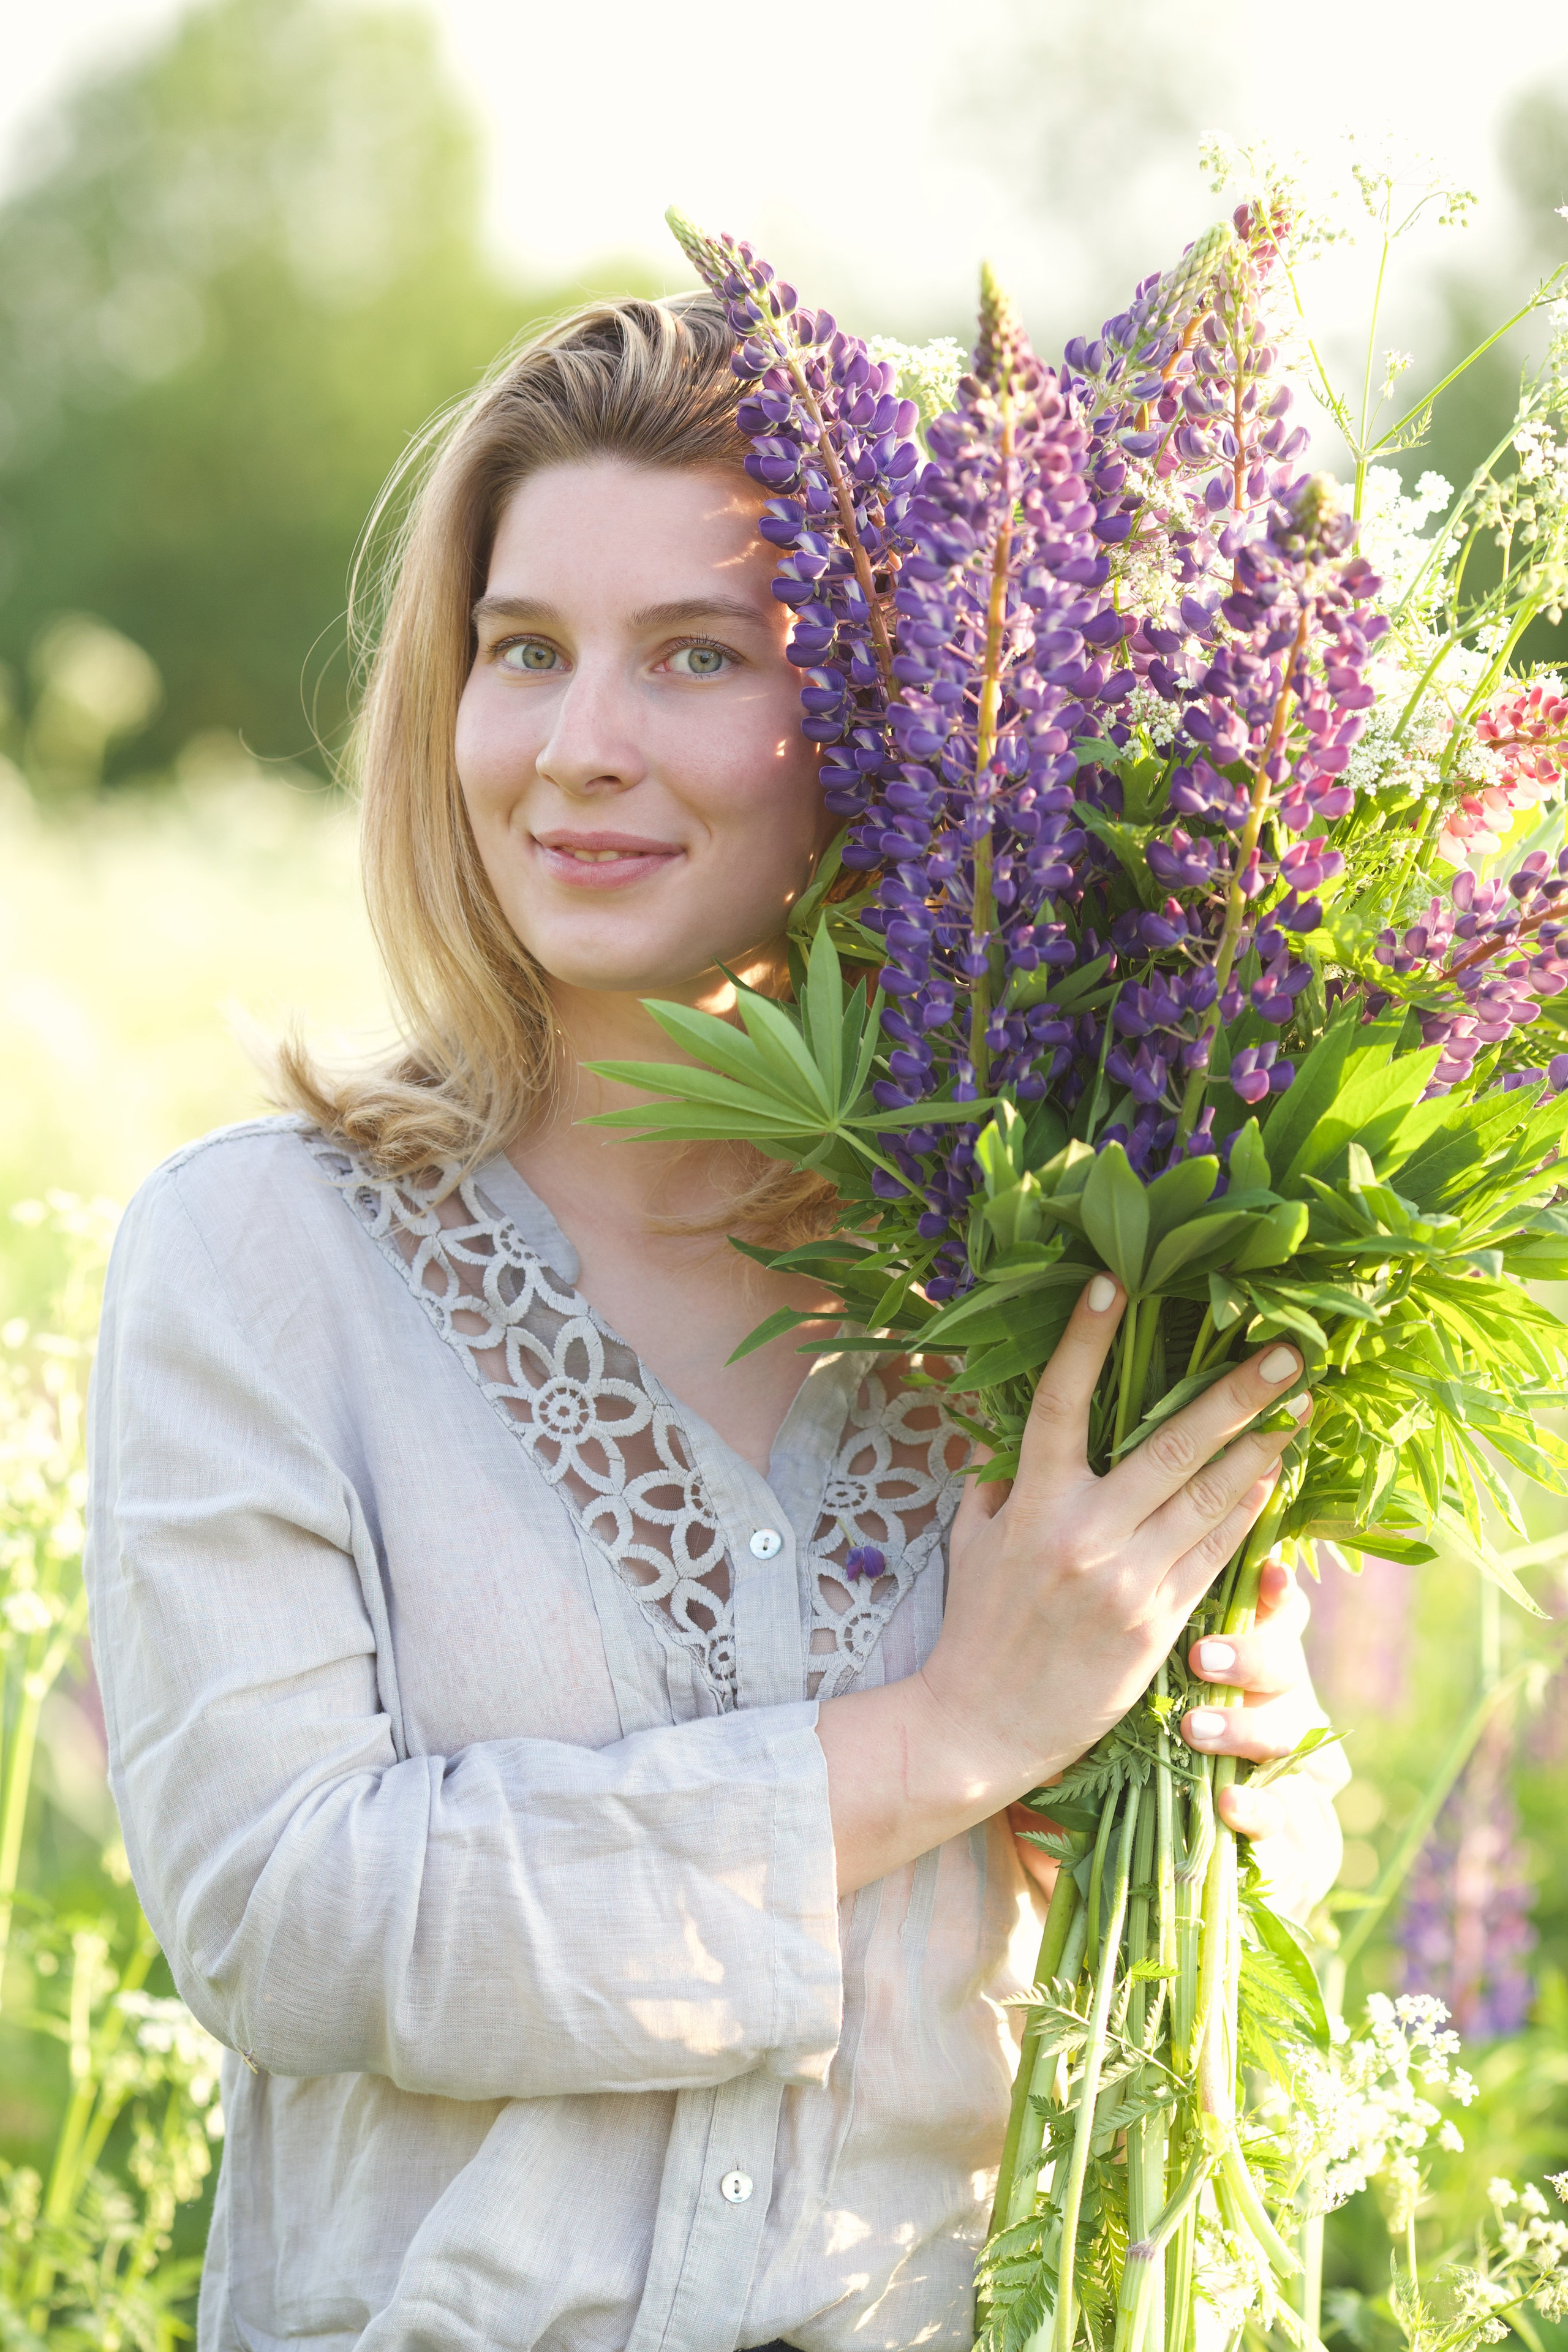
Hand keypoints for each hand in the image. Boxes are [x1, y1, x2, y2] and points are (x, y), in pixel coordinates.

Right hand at [815, 1274, 1311, 1899]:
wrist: (985, 1724)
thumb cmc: (976, 1626)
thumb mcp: (970, 1543)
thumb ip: (998, 1488)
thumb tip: (1017, 1450)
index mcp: (1031, 1503)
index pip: (1060, 1403)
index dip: (1084, 1339)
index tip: (1113, 1282)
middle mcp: (1085, 1533)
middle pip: (1169, 1445)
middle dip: (1233, 1393)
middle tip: (1285, 1348)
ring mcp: (1129, 1578)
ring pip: (1209, 1496)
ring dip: (1261, 1446)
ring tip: (1300, 1405)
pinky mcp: (1161, 1621)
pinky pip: (1216, 1552)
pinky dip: (1247, 1510)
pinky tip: (1273, 1476)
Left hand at [1006, 1562, 1346, 1909]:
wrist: (1118, 1832)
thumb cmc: (1104, 1725)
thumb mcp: (1111, 1666)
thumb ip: (1123, 1614)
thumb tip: (1083, 1539)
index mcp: (1235, 1647)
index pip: (1269, 1606)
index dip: (1274, 1588)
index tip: (1265, 1573)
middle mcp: (1265, 1695)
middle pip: (1285, 1660)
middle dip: (1251, 1655)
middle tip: (1201, 1656)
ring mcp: (1273, 1757)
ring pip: (1289, 1731)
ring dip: (1247, 1726)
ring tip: (1195, 1729)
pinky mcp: (1273, 1819)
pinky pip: (1280, 1814)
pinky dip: (1257, 1808)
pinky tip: (1228, 1805)